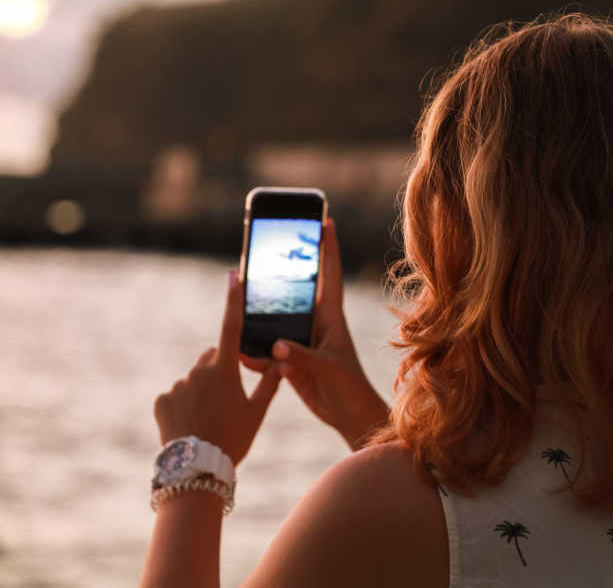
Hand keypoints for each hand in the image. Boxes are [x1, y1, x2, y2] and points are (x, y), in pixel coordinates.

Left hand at [154, 272, 279, 465]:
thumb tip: (281, 362)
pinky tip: (191, 427)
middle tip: (229, 399)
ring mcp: (177, 386)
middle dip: (220, 369)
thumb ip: (269, 384)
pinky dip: (183, 406)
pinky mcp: (161, 401)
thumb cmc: (234, 439)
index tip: (232, 276)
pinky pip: (176, 397)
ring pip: (194, 380)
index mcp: (224, 371)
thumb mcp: (257, 413)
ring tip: (209, 421)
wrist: (197, 470)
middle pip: (212, 359)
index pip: (231, 327)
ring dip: (201, 392)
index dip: (233, 300)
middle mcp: (198, 372)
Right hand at [244, 219, 388, 450]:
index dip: (329, 247)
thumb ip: (302, 357)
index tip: (326, 220)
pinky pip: (266, 351)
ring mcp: (301, 341)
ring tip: (239, 296)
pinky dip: (253, 352)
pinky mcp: (290, 361)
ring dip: (259, 313)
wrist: (348, 415)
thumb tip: (275, 346)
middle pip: (297, 289)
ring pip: (276, 319)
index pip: (330, 274)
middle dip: (285, 268)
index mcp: (331, 318)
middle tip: (268, 245)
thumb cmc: (349, 388)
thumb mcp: (329, 370)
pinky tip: (241, 353)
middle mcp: (315, 324)